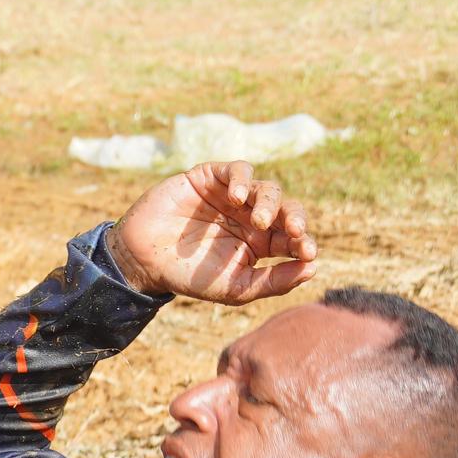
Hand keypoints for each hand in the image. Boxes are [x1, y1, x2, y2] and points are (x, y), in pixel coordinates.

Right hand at [112, 162, 315, 305]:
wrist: (144, 259)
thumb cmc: (190, 277)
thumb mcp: (235, 288)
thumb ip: (273, 281)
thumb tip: (313, 268)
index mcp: (260, 243)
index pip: (293, 238)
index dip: (304, 242)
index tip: (308, 253)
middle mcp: (250, 217)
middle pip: (286, 209)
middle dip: (296, 218)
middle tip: (296, 232)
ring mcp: (231, 196)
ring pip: (266, 188)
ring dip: (270, 203)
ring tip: (260, 220)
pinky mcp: (210, 177)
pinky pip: (238, 170)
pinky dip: (241, 180)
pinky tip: (236, 198)